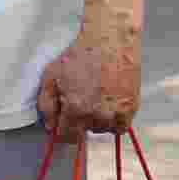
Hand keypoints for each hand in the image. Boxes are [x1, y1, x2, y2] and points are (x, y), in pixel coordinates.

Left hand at [36, 23, 141, 137]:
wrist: (110, 41)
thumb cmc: (78, 55)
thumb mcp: (50, 76)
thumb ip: (46, 106)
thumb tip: (50, 128)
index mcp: (76, 108)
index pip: (67, 137)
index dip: (62, 130)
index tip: (63, 122)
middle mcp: (98, 115)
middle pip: (85, 132)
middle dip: (78, 121)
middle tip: (79, 100)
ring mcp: (117, 113)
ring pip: (102, 129)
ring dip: (96, 120)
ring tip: (94, 98)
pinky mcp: (132, 108)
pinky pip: (120, 126)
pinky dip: (113, 120)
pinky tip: (107, 104)